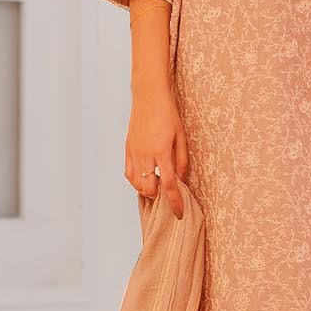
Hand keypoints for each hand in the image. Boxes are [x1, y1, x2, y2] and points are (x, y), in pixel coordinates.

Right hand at [125, 88, 188, 217]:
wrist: (148, 97)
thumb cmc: (168, 114)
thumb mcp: (181, 136)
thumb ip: (182, 160)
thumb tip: (182, 179)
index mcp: (162, 152)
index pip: (169, 185)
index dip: (175, 202)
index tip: (179, 213)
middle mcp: (145, 155)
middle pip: (150, 188)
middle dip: (159, 197)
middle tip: (168, 194)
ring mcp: (134, 153)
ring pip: (137, 184)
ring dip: (147, 190)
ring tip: (156, 186)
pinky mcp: (127, 149)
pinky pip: (128, 174)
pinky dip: (136, 181)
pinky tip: (144, 178)